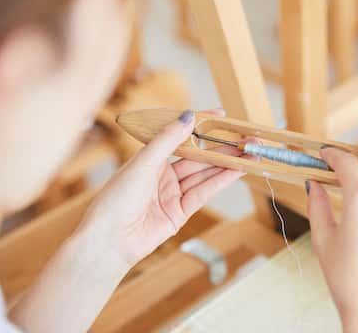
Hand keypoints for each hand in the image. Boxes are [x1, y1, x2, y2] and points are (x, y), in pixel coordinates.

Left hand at [79, 109, 249, 266]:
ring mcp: (173, 193)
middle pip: (198, 157)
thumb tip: (188, 117)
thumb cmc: (115, 199)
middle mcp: (163, 174)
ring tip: (249, 154)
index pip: (180, 136)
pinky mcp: (180, 212)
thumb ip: (168, 140)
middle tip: (245, 139)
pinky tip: (237, 171)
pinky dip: (221, 181)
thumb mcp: (142, 163)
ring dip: (227, 164)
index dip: (201, 125)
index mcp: (150, 158)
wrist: (108, 241)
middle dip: (222, 147)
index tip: (221, 116)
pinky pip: (204, 193)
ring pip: (205, 174)